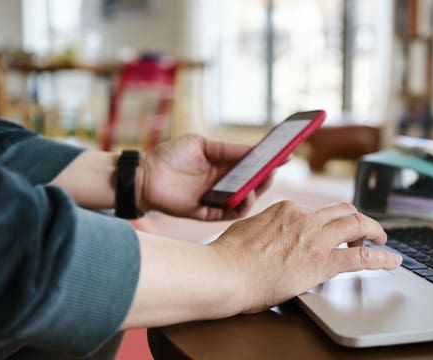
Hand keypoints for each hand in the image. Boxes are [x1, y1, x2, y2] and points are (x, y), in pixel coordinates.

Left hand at [137, 134, 272, 220]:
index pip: (252, 165)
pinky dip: (242, 206)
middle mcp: (224, 183)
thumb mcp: (201, 144)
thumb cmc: (170, 156)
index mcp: (224, 166)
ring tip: (264, 181)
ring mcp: (217, 199)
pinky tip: (246, 195)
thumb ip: (227, 149)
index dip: (269, 161)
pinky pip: (231, 213)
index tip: (286, 154)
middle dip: (267, 176)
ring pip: (246, 199)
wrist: (145, 175)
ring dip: (258, 191)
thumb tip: (253, 149)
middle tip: (277, 168)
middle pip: (253, 183)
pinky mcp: (209, 213)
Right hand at [209, 201, 402, 313]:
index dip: (330, 222)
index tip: (334, 231)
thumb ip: (266, 227)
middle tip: (367, 231)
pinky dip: (382, 258)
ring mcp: (315, 238)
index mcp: (286, 209)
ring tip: (382, 241)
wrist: (224, 273)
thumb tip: (269, 233)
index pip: (318, 211)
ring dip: (375, 231)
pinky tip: (392, 261)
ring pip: (358, 224)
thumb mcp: (248, 228)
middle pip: (343, 210)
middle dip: (359, 220)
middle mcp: (304, 217)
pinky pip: (362, 257)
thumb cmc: (228, 257)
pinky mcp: (322, 262)